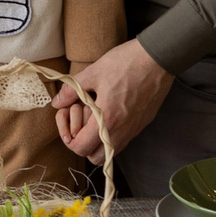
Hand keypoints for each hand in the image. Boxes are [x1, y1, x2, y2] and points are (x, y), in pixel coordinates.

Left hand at [50, 40, 172, 162]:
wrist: (158, 58)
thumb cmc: (126, 63)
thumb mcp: (94, 72)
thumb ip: (72, 90)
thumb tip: (57, 102)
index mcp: (106, 120)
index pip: (80, 148)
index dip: (68, 138)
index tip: (68, 121)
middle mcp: (121, 131)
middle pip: (95, 157)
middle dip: (83, 145)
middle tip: (80, 122)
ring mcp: (133, 130)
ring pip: (110, 150)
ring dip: (98, 141)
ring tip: (95, 117)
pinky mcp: (141, 124)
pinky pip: (123, 139)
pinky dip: (112, 134)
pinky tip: (109, 112)